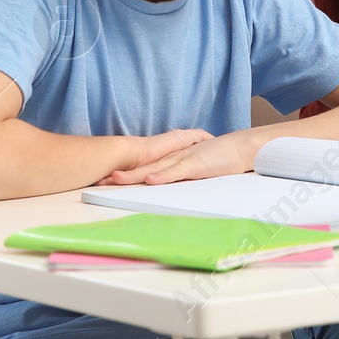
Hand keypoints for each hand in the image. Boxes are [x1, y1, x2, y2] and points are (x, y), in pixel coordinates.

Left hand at [102, 130, 253, 186]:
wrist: (240, 148)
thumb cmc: (218, 160)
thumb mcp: (193, 172)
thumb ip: (178, 178)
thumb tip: (161, 191)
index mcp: (170, 162)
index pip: (142, 170)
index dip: (123, 175)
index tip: (102, 182)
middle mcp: (172, 159)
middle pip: (141, 168)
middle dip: (120, 175)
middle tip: (98, 181)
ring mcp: (183, 160)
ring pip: (154, 169)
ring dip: (135, 175)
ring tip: (116, 180)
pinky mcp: (195, 164)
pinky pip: (176, 171)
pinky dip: (163, 176)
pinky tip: (150, 180)